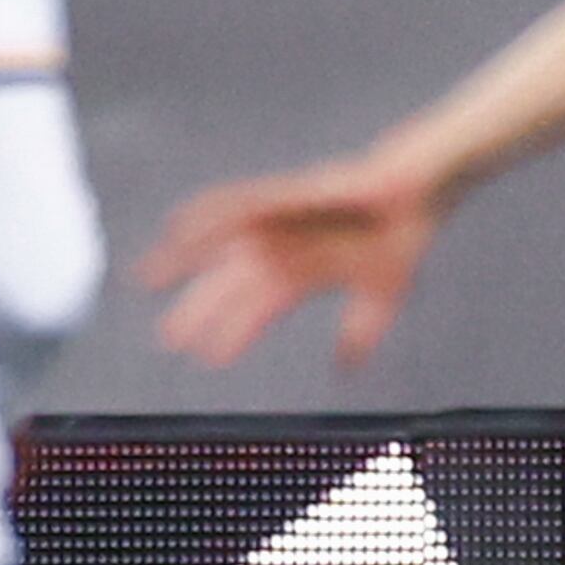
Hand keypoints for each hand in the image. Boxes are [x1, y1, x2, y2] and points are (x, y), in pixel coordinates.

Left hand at [140, 152, 450, 366]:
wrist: (417, 194)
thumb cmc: (399, 242)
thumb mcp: (381, 296)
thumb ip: (362, 332)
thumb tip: (346, 370)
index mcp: (298, 276)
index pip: (255, 310)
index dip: (232, 333)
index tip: (207, 358)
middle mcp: (281, 250)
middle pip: (228, 284)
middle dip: (197, 310)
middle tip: (167, 339)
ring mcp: (279, 223)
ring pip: (221, 244)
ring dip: (184, 259)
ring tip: (147, 278)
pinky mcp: (284, 195)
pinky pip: (238, 202)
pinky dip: (208, 211)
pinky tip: (175, 225)